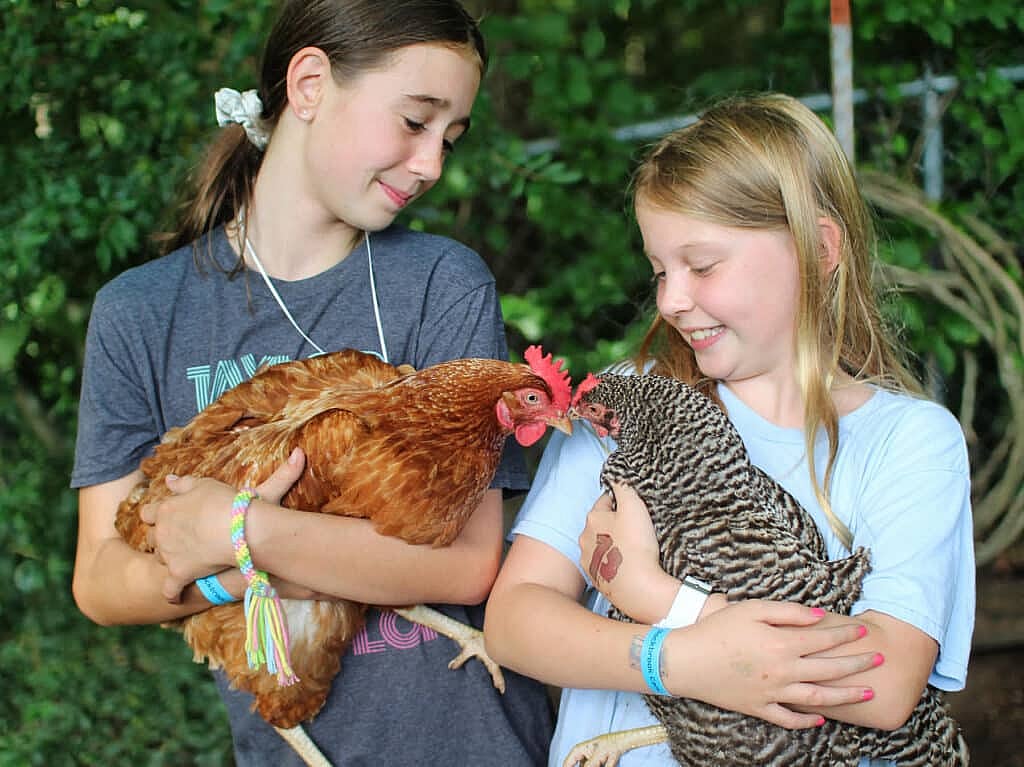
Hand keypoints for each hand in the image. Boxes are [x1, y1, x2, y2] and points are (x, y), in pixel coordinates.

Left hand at [142, 447, 305, 601]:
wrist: (239, 528)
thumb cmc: (225, 502)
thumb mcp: (205, 484)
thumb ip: (183, 484)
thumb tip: (167, 480)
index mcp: (166, 509)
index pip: (148, 513)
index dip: (157, 515)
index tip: (169, 517)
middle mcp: (162, 532)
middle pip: (152, 538)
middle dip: (163, 538)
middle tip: (182, 538)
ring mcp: (169, 554)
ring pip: (159, 559)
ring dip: (169, 559)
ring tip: (186, 558)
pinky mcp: (180, 573)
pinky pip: (170, 589)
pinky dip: (172, 593)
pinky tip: (176, 596)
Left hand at [578, 482, 678, 623]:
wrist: (637, 588)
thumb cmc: (636, 546)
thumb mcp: (634, 507)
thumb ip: (624, 486)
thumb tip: (616, 475)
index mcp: (592, 518)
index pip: (605, 501)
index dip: (621, 502)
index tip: (635, 508)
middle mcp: (584, 537)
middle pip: (601, 523)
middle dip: (615, 523)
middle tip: (636, 529)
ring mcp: (588, 559)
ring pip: (600, 544)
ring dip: (612, 543)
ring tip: (633, 549)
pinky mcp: (595, 578)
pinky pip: (604, 563)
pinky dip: (613, 561)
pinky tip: (627, 565)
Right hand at [669, 599, 880, 728]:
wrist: (686, 660)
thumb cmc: (717, 629)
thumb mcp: (751, 609)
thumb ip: (788, 612)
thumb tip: (819, 616)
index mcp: (782, 644)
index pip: (824, 639)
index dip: (846, 634)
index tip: (862, 630)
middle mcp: (784, 671)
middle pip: (830, 670)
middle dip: (857, 664)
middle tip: (878, 659)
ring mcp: (773, 693)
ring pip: (819, 698)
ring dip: (846, 696)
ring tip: (866, 692)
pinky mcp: (759, 708)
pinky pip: (789, 719)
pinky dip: (808, 720)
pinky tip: (821, 718)